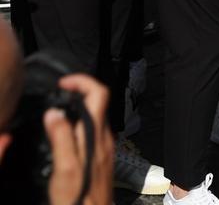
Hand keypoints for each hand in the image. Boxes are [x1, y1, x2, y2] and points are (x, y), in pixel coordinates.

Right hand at [45, 73, 113, 204]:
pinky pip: (93, 130)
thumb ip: (61, 138)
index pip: (99, 94)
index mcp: (96, 135)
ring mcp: (105, 146)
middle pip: (99, 102)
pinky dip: (80, 122)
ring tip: (58, 110)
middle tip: (58, 93)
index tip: (64, 83)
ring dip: (78, 107)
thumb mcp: (65, 168)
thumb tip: (55, 112)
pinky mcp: (101, 155)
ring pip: (96, 115)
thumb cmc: (79, 198)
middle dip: (79, 91)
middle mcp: (105, 137)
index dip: (82, 82)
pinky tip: (65, 132)